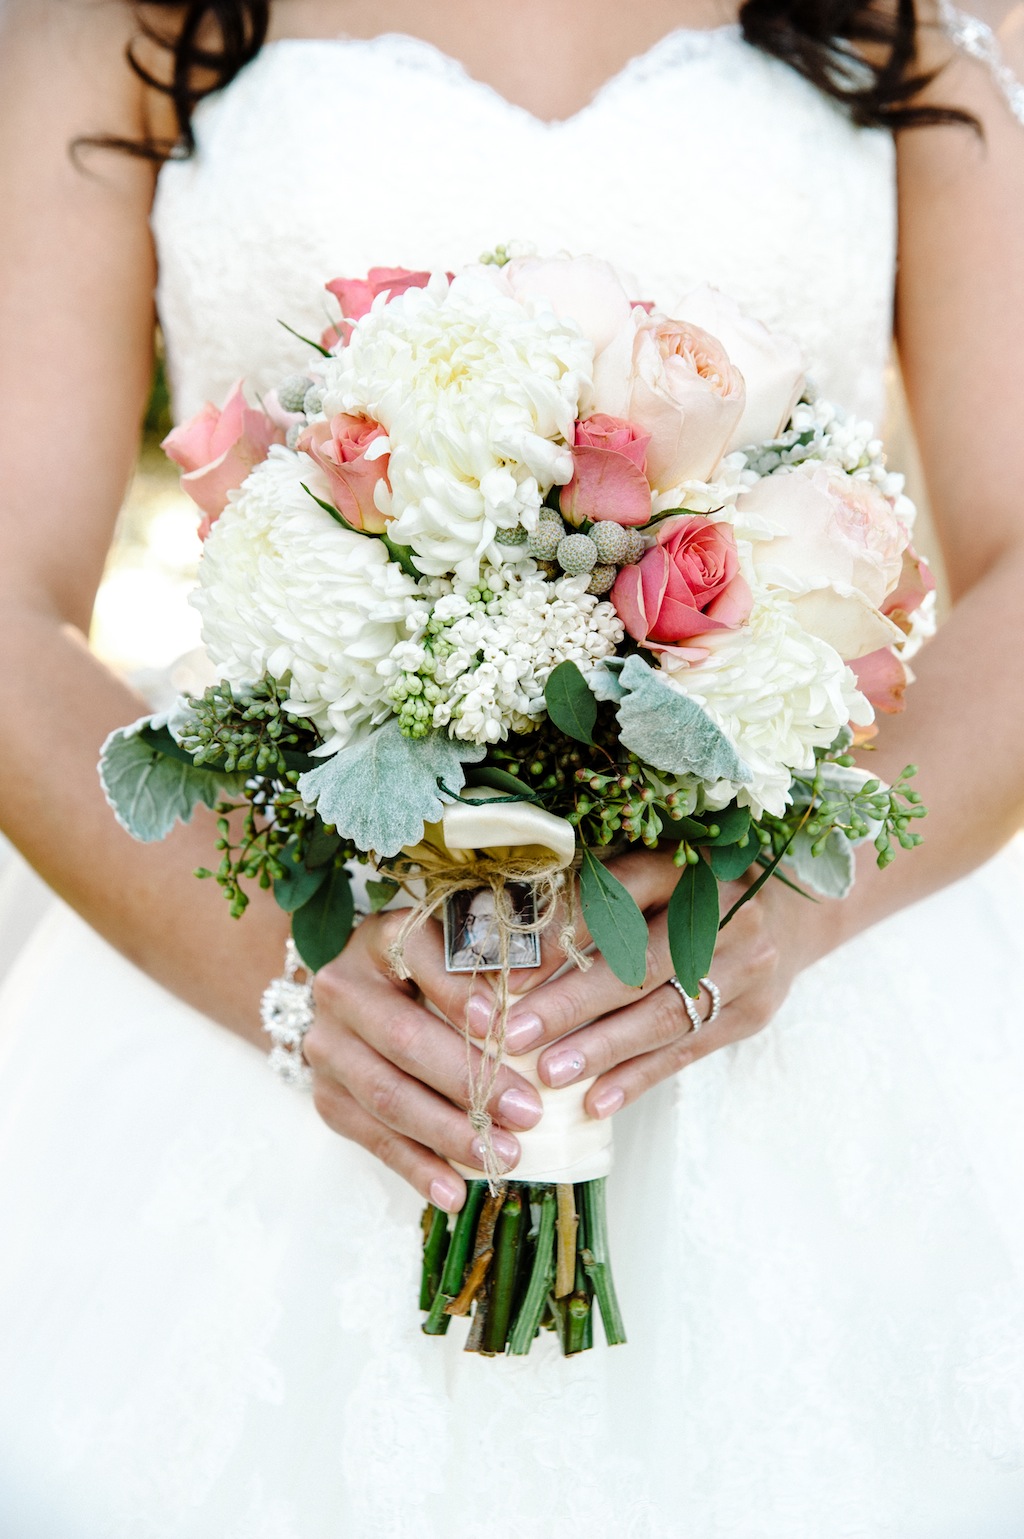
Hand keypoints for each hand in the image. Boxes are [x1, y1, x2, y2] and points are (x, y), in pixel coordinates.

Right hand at [305, 910, 545, 1212]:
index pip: (419, 956)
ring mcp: (328, 1046)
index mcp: (382, 938)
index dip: (458, 991)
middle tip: (528, 1113)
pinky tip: (454, 1191)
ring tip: (504, 1156)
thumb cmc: (429, 971)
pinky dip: (416, 1168)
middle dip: (470, 1081)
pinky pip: (372, 1138)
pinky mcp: (327, 1096)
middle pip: (404, 1039)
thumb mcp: (453, 948)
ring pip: (387, 1096)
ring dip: (448, 1133)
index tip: (501, 1025)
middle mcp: (343, 987)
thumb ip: (489, 963)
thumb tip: (541, 1001)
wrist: (353, 997)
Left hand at [463, 848, 835, 1117]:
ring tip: (550, 1073)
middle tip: (515, 1034)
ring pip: (665, 1015)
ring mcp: (747, 966)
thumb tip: (508, 937)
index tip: (510, 974)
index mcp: (686, 865)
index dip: (563, 937)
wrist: (794, 912)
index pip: (618, 899)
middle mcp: (724, 912)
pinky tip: (596, 1101)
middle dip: (572, 1004)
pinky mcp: (753, 1012)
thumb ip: (594, 892)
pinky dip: (639, 1077)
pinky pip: (688, 1051)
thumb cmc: (696, 888)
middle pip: (640, 964)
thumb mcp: (655, 869)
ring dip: (603, 1049)